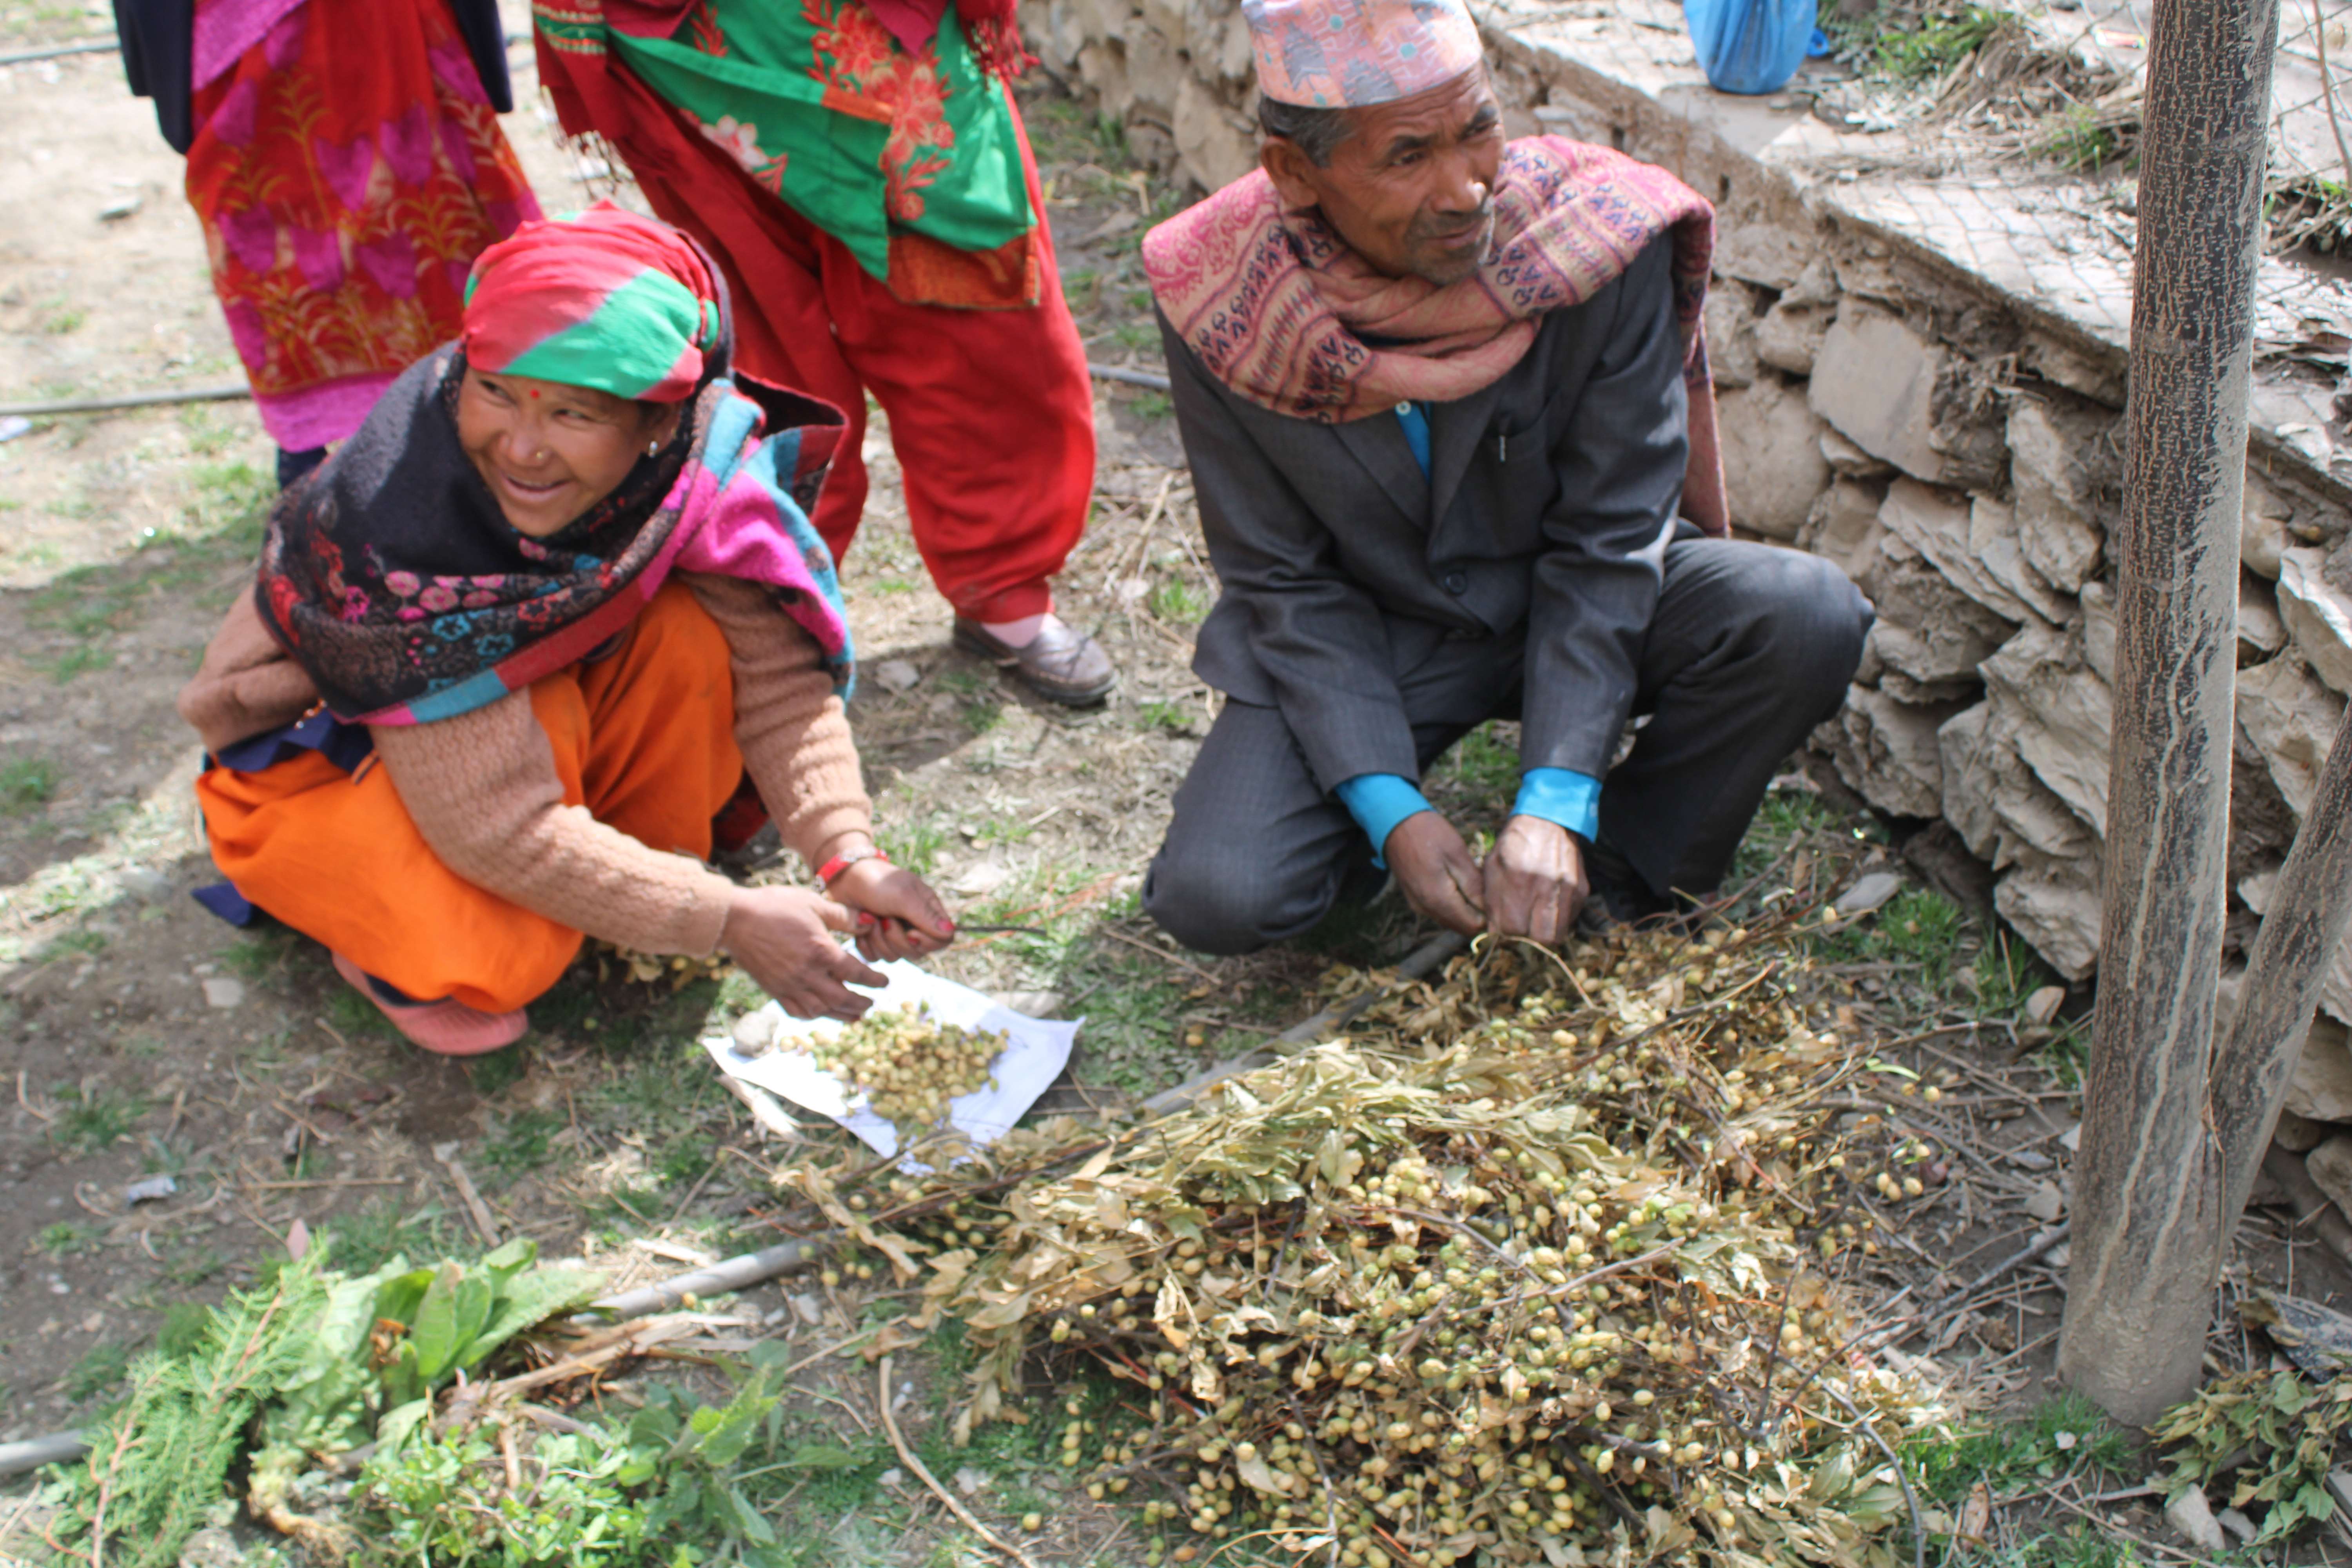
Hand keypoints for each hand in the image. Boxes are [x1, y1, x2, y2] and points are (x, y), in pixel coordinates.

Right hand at [720, 886, 885, 1021]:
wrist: (734, 919)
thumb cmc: (775, 905)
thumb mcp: (813, 903)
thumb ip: (844, 916)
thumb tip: (871, 922)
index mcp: (820, 951)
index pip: (856, 972)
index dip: (874, 980)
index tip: (885, 983)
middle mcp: (806, 974)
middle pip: (841, 998)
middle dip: (860, 1003)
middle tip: (871, 1003)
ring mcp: (788, 985)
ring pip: (820, 1010)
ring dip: (841, 1015)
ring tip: (855, 1016)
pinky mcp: (773, 990)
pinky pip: (797, 1011)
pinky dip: (813, 1015)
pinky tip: (821, 1012)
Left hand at [827, 858, 956, 961]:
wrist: (845, 877)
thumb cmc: (877, 881)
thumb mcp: (903, 896)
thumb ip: (925, 915)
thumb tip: (950, 932)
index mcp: (927, 911)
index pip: (943, 940)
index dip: (928, 942)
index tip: (910, 933)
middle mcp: (914, 926)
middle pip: (917, 953)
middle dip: (896, 939)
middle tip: (884, 918)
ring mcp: (894, 936)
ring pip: (894, 957)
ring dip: (877, 939)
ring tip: (870, 917)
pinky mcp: (875, 942)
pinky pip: (874, 957)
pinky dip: (865, 944)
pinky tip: (862, 926)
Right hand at [1384, 811, 1485, 935]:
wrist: (1396, 823)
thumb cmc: (1429, 833)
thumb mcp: (1457, 854)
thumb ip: (1474, 885)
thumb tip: (1490, 910)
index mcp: (1438, 900)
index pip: (1472, 927)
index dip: (1489, 916)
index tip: (1496, 896)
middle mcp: (1426, 909)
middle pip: (1462, 927)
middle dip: (1478, 913)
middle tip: (1486, 886)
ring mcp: (1419, 905)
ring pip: (1451, 919)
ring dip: (1466, 908)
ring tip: (1472, 881)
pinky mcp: (1415, 899)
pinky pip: (1440, 911)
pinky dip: (1453, 903)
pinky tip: (1457, 881)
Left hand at [1483, 814, 1586, 944]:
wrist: (1548, 820)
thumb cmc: (1514, 844)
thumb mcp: (1492, 866)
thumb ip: (1491, 900)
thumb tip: (1493, 933)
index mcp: (1518, 880)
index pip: (1512, 929)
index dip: (1505, 933)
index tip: (1502, 928)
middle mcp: (1545, 887)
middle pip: (1539, 940)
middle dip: (1527, 941)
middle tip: (1520, 930)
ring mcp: (1567, 890)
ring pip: (1558, 935)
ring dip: (1544, 935)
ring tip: (1533, 923)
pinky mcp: (1581, 891)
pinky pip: (1570, 921)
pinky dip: (1558, 921)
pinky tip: (1547, 908)